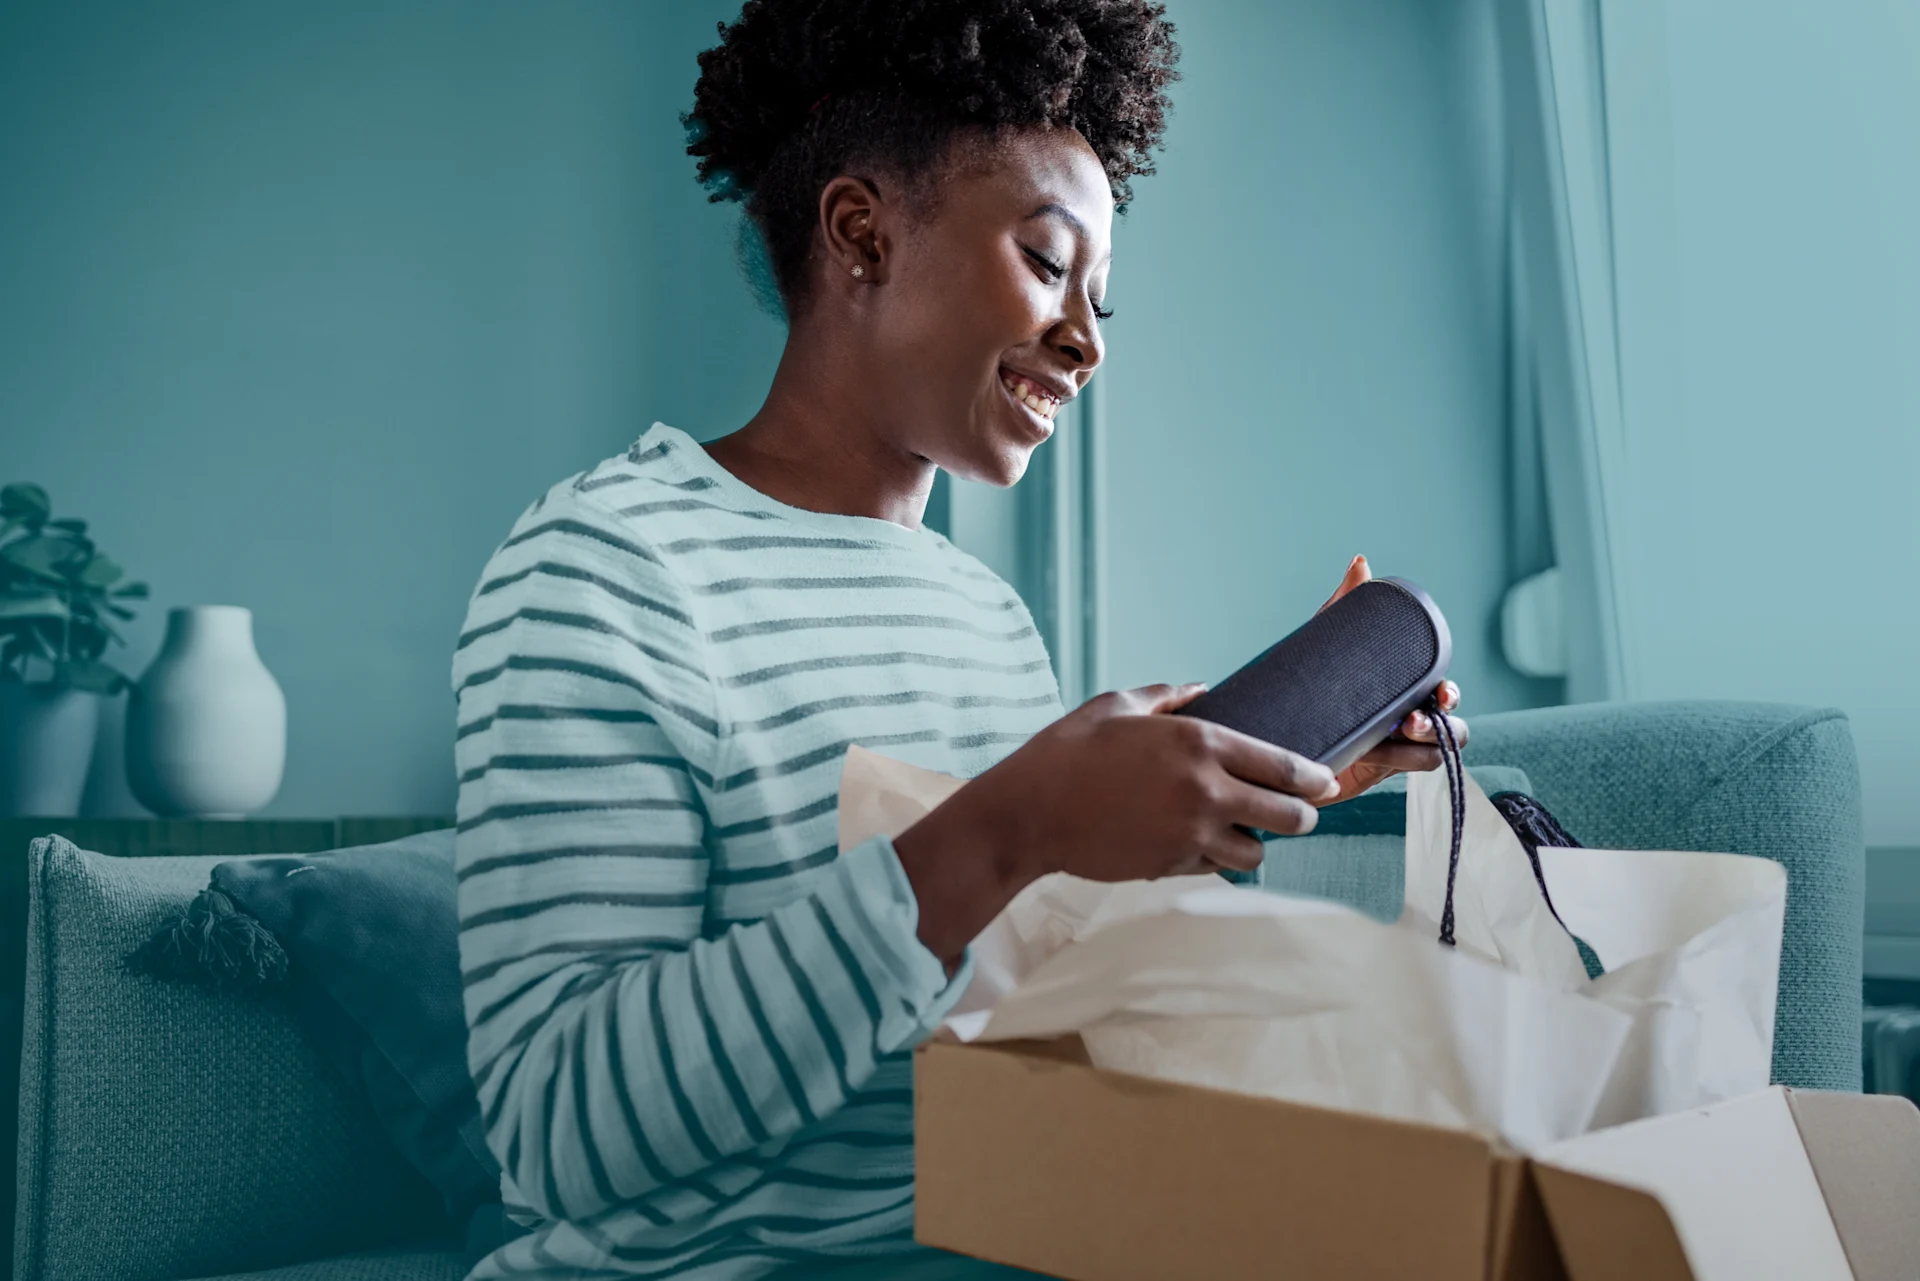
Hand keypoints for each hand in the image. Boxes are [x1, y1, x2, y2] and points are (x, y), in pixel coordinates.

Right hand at [892, 683, 1339, 964]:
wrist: (1027, 814)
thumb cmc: (1066, 752)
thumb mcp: (1114, 706)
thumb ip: (1165, 695)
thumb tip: (1200, 688)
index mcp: (1198, 742)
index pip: (1282, 765)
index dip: (1314, 777)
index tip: (1326, 781)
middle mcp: (1205, 791)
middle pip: (1288, 816)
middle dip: (1302, 816)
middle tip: (1301, 814)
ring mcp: (1190, 834)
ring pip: (1255, 853)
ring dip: (1255, 844)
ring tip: (1244, 832)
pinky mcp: (1170, 865)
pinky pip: (1213, 867)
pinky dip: (1214, 858)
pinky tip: (1200, 844)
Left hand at [1315, 555, 1468, 805]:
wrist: (1274, 728)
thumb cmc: (1309, 682)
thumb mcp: (1327, 644)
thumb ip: (1346, 606)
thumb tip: (1361, 564)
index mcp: (1404, 689)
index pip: (1442, 691)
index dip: (1449, 693)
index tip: (1441, 694)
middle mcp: (1406, 718)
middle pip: (1450, 726)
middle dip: (1441, 724)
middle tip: (1412, 721)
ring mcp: (1394, 749)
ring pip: (1431, 754)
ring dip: (1419, 748)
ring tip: (1391, 740)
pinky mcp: (1375, 772)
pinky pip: (1401, 774)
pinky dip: (1394, 764)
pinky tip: (1371, 756)